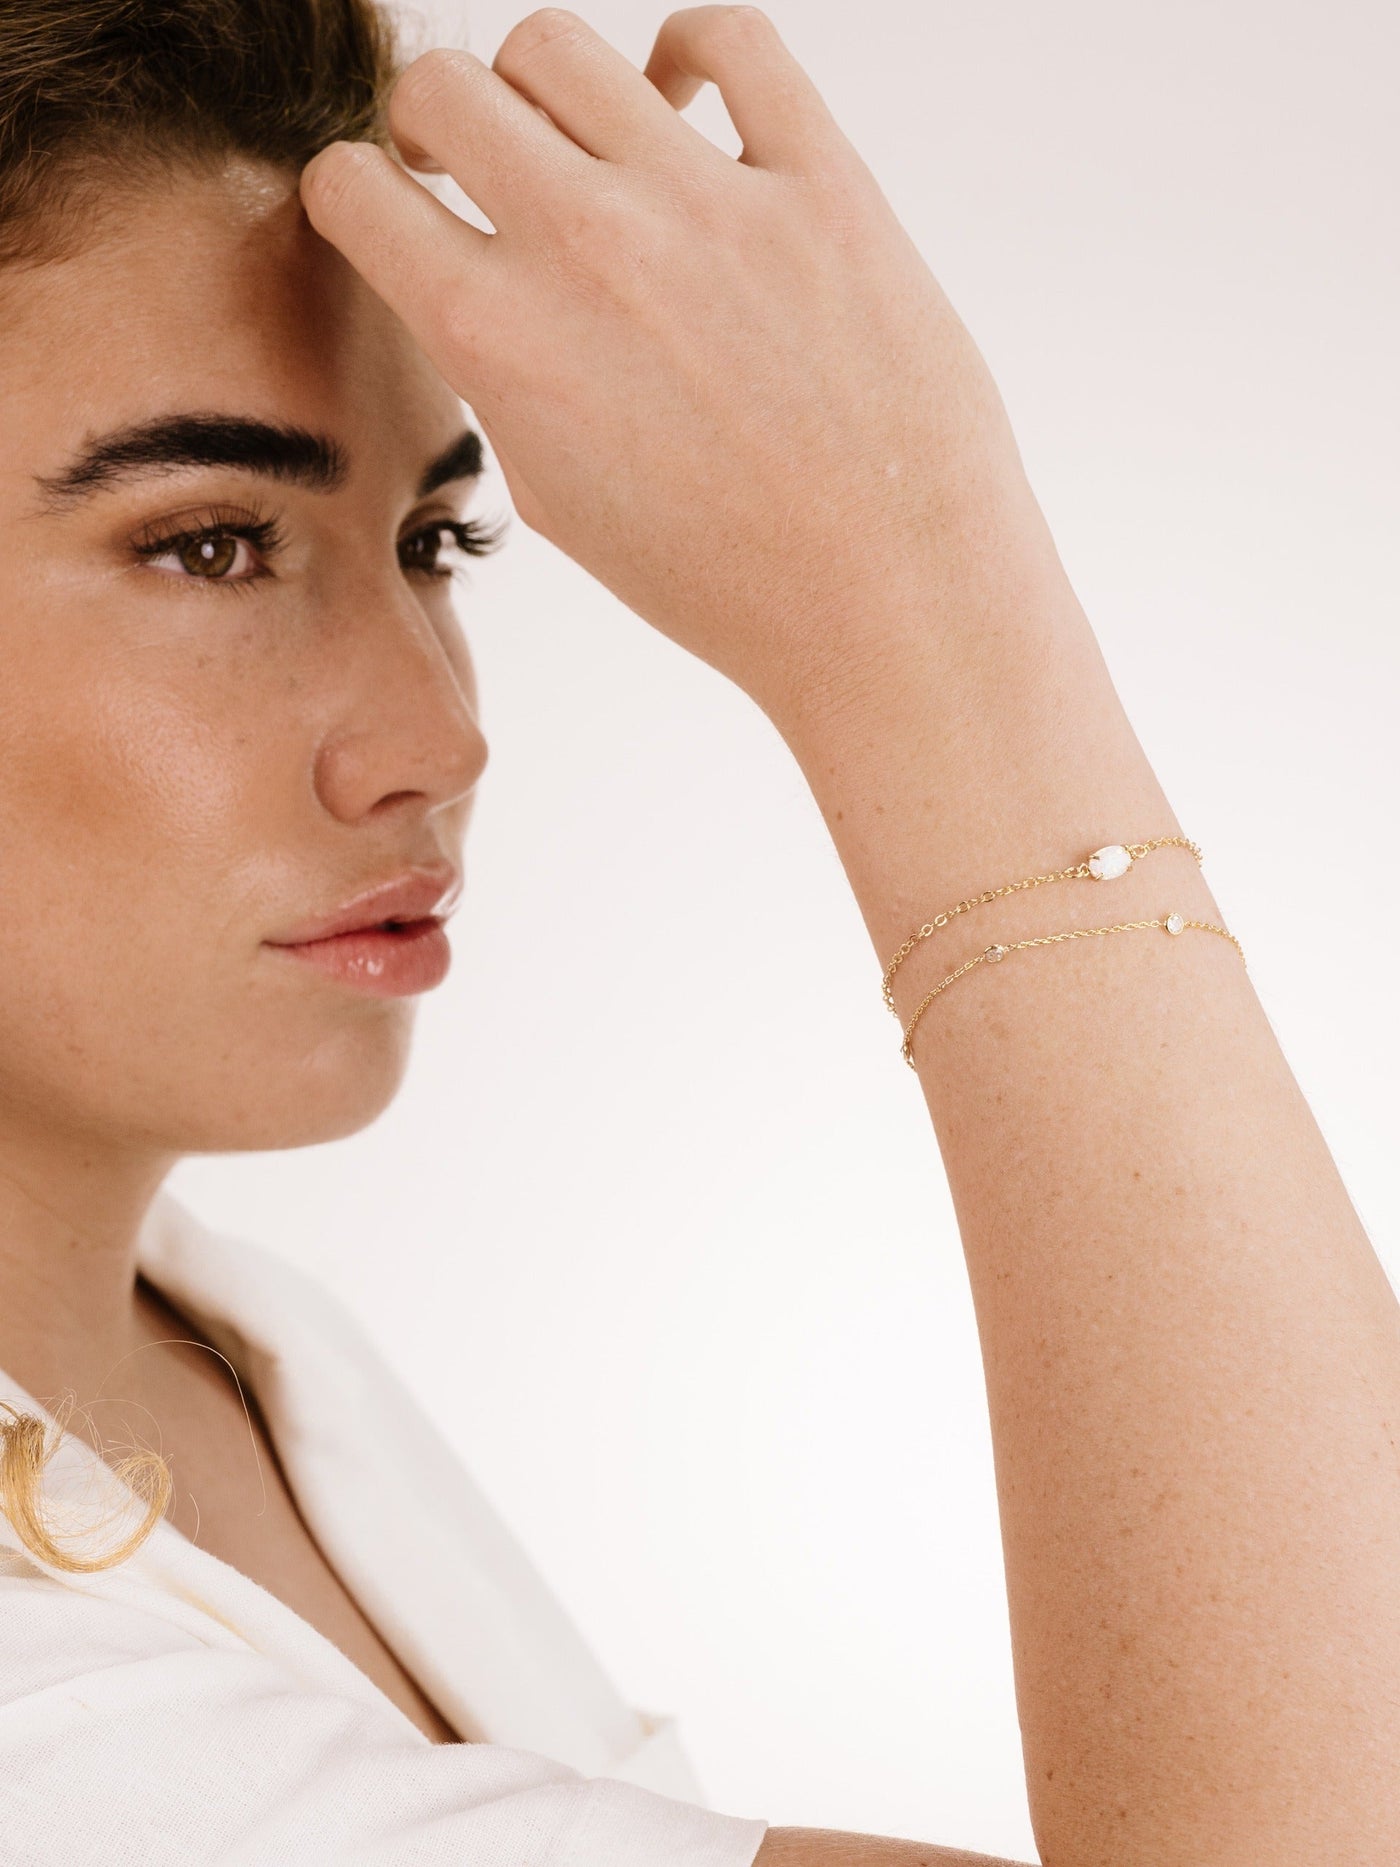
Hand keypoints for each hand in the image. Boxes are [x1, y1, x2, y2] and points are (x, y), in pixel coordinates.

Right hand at [300, 6, 1035, 723]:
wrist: (883, 604)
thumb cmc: (723, 583)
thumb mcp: (559, 503)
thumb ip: (501, 380)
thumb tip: (487, 296)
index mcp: (497, 338)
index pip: (352, 188)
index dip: (356, 196)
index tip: (390, 207)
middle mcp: (584, 245)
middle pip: (439, 87)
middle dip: (433, 125)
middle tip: (470, 168)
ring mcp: (704, 201)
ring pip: (557, 45)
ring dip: (544, 87)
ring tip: (581, 143)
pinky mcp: (820, 181)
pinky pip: (733, 38)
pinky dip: (692, 51)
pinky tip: (686, 102)